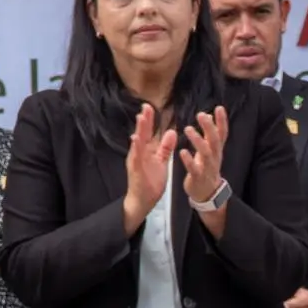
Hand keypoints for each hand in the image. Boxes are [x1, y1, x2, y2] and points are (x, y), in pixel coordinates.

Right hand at [122, 104, 177, 228]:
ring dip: (139, 130)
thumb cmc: (150, 182)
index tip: (151, 107)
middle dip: (144, 121)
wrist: (143, 201)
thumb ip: (165, 148)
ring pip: (138, 143)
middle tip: (146, 106)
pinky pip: (136, 158)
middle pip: (142, 134)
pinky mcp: (136, 170)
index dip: (150, 120)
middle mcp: (139, 154)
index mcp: (146, 151)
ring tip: (141, 117)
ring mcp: (136, 161)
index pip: (148, 133)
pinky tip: (136, 139)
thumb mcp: (161, 162)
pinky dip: (136, 148)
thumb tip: (171, 132)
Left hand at [178, 106, 229, 207]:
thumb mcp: (211, 150)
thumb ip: (210, 133)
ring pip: (205, 153)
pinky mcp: (198, 177)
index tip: (219, 108)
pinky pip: (194, 168)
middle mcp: (214, 157)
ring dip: (198, 141)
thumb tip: (210, 115)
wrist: (207, 193)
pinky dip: (189, 160)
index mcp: (217, 150)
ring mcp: (207, 167)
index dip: (222, 121)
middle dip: (209, 127)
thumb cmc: (207, 168)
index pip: (222, 133)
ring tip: (188, 129)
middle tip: (201, 115)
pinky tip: (182, 151)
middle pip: (214, 140)